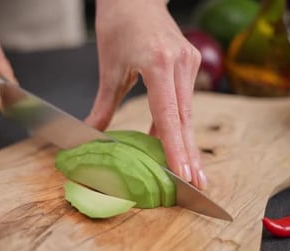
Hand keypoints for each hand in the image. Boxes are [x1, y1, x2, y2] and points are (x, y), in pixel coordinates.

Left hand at [85, 0, 206, 188]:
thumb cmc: (118, 25)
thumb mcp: (109, 68)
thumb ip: (104, 106)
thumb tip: (93, 135)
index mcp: (158, 64)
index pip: (169, 115)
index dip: (174, 148)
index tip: (182, 174)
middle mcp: (180, 64)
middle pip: (185, 119)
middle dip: (189, 154)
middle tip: (196, 185)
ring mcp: (189, 63)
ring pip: (187, 112)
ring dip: (186, 143)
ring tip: (189, 172)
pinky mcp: (191, 63)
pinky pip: (185, 100)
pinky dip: (179, 123)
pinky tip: (176, 144)